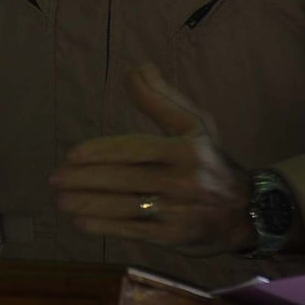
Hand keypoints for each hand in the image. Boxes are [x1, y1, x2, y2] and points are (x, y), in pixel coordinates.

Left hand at [48, 63, 251, 255]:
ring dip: (88, 204)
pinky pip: (133, 231)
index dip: (101, 152)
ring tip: (61, 199)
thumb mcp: (194, 123)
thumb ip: (161, 97)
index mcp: (186, 149)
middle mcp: (183, 180)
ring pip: (125, 207)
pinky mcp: (174, 237)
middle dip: (85, 180)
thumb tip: (135, 67)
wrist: (248, 209)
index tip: (72, 155)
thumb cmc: (211, 161)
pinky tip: (81, 221)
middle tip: (55, 178)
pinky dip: (105, 226)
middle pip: (125, 180)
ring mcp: (179, 211)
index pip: (136, 150)